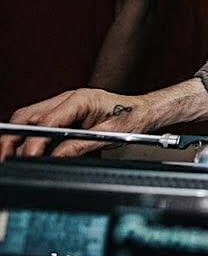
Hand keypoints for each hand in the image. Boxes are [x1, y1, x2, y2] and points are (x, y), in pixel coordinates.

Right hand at [1, 88, 153, 160]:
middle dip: (12, 137)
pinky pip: (39, 123)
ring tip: (11, 157)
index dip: (34, 141)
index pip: (48, 121)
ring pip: (29, 119)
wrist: (146, 110)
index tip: (28, 156)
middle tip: (6, 157)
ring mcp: (65, 105)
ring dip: (17, 137)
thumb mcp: (112, 134)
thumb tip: (58, 155)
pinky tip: (27, 150)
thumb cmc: (134, 116)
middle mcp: (69, 99)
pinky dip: (29, 137)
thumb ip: (83, 145)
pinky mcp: (65, 113)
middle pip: (28, 116)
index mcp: (81, 99)